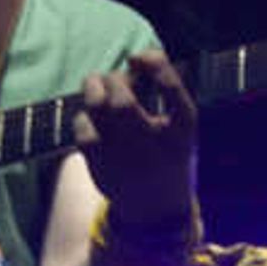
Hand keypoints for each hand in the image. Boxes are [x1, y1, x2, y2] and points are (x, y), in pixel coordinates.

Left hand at [74, 48, 200, 228]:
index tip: (139, 56)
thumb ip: (165, 92)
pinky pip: (83, 126)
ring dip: (93, 88)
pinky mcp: (101, 163)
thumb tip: (135, 60)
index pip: (172, 87)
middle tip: (116, 79)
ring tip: (96, 85)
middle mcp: (154, 143)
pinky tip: (94, 119)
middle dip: (113, 80)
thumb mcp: (180, 127)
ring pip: (98, 109)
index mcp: (183, 129)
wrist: (156, 209)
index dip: (155, 63)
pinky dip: (85, 116)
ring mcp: (124, 155)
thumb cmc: (168, 154)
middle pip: (122, 100)